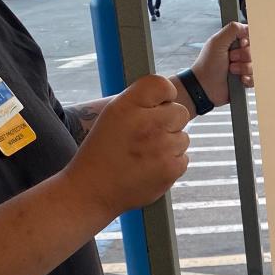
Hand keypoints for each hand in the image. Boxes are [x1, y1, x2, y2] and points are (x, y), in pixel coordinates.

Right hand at [63, 75, 189, 215]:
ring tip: (144, 155)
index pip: (162, 84)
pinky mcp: (170, 169)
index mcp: (127, 106)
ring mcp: (161, 148)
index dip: (165, 95)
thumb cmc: (104, 149)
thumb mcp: (113, 115)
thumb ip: (142, 101)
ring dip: (170, 145)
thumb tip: (171, 95)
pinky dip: (170, 164)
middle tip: (147, 136)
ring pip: (183, 137)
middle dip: (169, 122)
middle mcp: (147, 124)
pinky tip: (149, 168)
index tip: (157, 106)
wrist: (91, 190)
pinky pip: (183, 158)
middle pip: (181, 112)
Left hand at [190, 22, 253, 106]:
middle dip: (244, 56)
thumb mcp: (217, 42)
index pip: (250, 36)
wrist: (205, 87)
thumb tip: (245, 26)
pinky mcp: (246, 79)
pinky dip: (248, 79)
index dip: (248, 41)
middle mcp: (239, 54)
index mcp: (232, 42)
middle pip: (255, 50)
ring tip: (232, 70)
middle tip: (231, 58)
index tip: (241, 44)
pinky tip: (239, 79)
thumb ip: (231, 30)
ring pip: (256, 64)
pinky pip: (256, 77)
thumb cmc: (207, 65)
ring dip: (244, 68)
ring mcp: (243, 67)